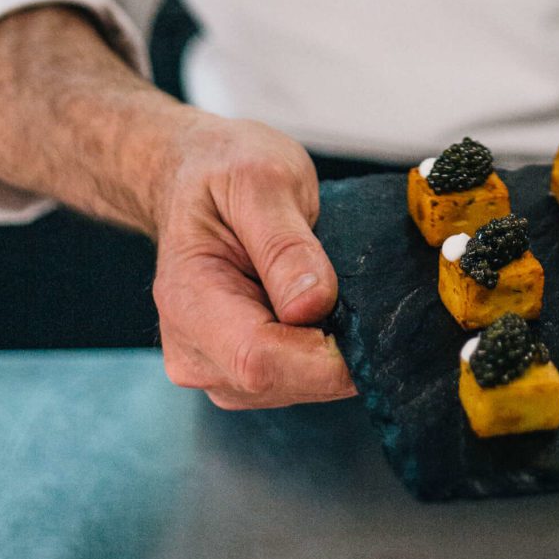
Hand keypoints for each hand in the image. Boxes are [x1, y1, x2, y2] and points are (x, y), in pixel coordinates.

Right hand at [152, 112, 355, 409]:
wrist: (194, 174)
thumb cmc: (222, 170)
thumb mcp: (261, 180)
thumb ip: (285, 244)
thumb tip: (313, 305)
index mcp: (188, 301)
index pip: (258, 360)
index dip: (322, 357)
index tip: (371, 326)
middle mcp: (193, 350)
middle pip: (279, 382)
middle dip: (334, 352)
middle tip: (363, 294)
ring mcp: (213, 367)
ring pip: (293, 388)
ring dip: (329, 352)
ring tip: (336, 291)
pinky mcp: (237, 372)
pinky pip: (294, 381)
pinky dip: (320, 352)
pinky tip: (323, 310)